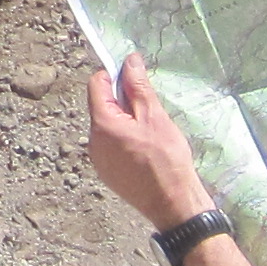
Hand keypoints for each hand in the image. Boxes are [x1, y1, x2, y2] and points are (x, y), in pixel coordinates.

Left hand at [85, 53, 208, 233]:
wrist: (173, 204)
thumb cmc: (166, 159)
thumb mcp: (154, 116)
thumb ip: (138, 87)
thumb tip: (129, 60)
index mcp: (102, 124)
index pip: (96, 84)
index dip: (115, 77)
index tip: (135, 80)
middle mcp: (93, 141)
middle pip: (101, 106)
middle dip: (123, 101)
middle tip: (149, 111)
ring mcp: (98, 159)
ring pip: (107, 126)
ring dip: (125, 122)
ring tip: (150, 134)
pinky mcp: (107, 173)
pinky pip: (111, 146)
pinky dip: (124, 140)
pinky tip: (145, 150)